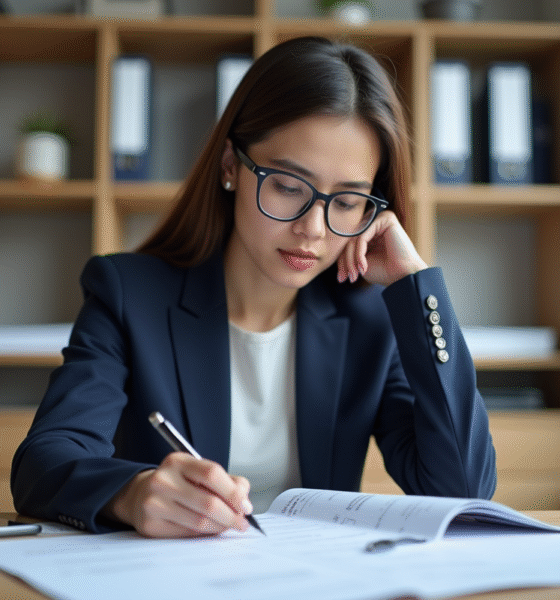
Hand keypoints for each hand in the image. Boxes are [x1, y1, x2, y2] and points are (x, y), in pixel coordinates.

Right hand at [103, 453, 251, 537]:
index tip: (245, 505)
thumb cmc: (177, 482)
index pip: (212, 473)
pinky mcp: (150, 525)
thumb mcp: (198, 472)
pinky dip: (204, 534)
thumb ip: (226, 481)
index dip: (233, 492)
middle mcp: (163, 479)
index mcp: (178, 461)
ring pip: (199, 521)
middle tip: (242, 522)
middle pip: (208, 502)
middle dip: (231, 516)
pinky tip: (209, 529)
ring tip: (228, 526)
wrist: (140, 494)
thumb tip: (245, 501)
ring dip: (220, 527)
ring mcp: (154, 503)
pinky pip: (187, 533)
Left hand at [337, 210, 427, 286]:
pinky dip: (359, 253)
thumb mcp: (359, 262)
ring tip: (355, 274)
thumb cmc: (385, 271)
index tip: (341, 278)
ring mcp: (380, 219)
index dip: (342, 261)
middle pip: (349, 240)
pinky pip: (363, 235)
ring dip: (351, 259)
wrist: (403, 277)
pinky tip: (363, 266)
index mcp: (369, 233)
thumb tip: (330, 251)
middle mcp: (374, 224)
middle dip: (345, 261)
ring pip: (354, 238)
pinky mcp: (386, 219)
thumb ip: (347, 253)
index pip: (348, 243)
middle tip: (346, 277)